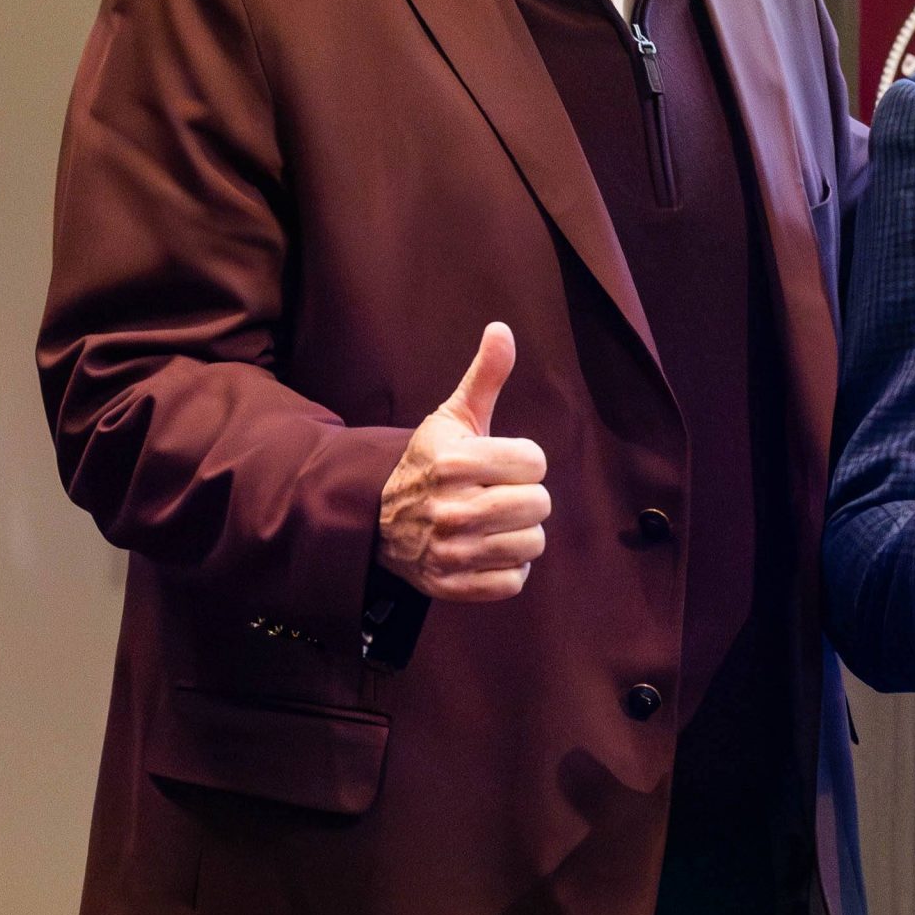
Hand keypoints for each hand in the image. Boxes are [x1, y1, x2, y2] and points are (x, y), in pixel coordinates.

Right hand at [375, 324, 551, 602]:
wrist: (375, 519)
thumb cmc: (429, 462)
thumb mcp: (454, 417)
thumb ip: (484, 376)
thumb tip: (502, 328)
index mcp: (455, 462)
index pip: (536, 462)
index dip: (524, 461)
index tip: (499, 462)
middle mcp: (452, 509)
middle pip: (539, 505)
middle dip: (525, 497)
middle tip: (497, 494)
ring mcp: (451, 552)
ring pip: (532, 544)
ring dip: (520, 534)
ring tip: (493, 523)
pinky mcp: (452, 585)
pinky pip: (513, 582)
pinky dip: (507, 569)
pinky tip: (486, 551)